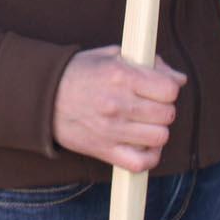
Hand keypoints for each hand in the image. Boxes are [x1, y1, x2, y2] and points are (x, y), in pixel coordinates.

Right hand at [51, 46, 184, 172]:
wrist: (40, 97)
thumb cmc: (76, 74)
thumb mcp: (109, 56)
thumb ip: (146, 63)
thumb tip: (178, 79)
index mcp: (120, 76)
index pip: (169, 89)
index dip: (168, 89)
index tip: (158, 89)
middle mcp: (118, 104)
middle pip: (167, 114)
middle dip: (163, 109)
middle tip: (148, 106)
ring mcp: (112, 130)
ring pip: (159, 137)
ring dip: (156, 131)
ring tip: (144, 124)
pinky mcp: (105, 150)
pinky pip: (141, 162)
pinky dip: (148, 157)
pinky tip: (142, 145)